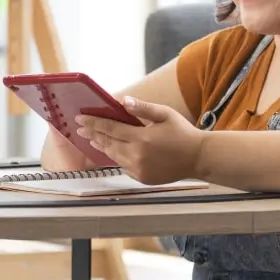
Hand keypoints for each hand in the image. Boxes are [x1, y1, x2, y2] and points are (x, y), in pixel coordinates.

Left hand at [76, 96, 203, 184]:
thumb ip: (143, 108)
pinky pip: (124, 167)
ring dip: (102, 146)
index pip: (110, 128)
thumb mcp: (165, 114)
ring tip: (93, 138)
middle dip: (93, 134)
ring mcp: (138, 169)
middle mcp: (137, 156)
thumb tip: (123, 101)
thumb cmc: (183, 133)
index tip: (80, 119)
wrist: (198, 158)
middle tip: (80, 128)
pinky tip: (112, 151)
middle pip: (108, 143)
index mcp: (142, 138)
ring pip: (114, 156)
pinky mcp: (142, 178)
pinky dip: (117, 158)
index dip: (93, 123)